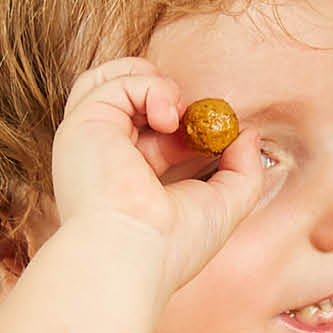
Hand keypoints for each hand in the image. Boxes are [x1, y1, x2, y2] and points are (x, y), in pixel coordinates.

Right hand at [49, 58, 268, 298]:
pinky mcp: (85, 122)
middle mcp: (105, 155)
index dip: (188, 121)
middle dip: (165, 92)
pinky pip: (117, 81)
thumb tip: (247, 134)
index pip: (154, 130)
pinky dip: (151, 88)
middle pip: (127, 96)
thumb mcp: (224, 205)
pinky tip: (168, 119)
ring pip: (113, 80)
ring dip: (155, 83)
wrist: (134, 253)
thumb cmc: (173, 244)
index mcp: (129, 176)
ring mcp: (91, 137)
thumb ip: (243, 170)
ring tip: (177, 114)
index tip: (214, 137)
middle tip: (192, 118)